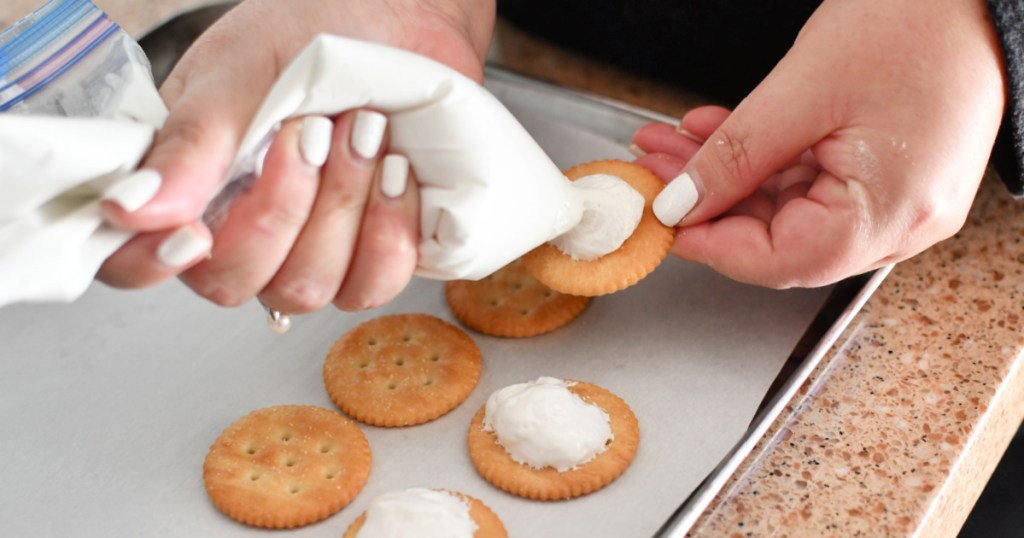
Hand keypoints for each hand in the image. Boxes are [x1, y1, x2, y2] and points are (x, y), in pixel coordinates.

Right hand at [98, 0, 494, 311]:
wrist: (405, 21)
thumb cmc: (318, 34)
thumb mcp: (243, 68)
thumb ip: (192, 140)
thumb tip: (130, 209)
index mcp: (186, 183)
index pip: (136, 261)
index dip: (154, 261)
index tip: (194, 231)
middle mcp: (240, 230)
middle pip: (231, 282)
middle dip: (282, 207)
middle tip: (313, 131)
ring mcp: (307, 253)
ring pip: (305, 289)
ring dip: (344, 206)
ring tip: (366, 133)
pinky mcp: (370, 258)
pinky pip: (372, 286)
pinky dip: (389, 228)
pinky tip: (398, 173)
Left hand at [633, 0, 1004, 287]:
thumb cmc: (917, 26)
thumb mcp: (803, 91)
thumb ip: (735, 157)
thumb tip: (681, 203)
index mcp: (886, 216)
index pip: (777, 262)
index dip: (708, 243)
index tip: (661, 218)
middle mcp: (897, 223)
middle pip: (777, 236)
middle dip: (707, 200)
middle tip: (653, 170)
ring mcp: (894, 200)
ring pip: (786, 208)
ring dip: (726, 176)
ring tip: (672, 144)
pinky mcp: (886, 175)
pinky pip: (809, 182)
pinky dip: (761, 162)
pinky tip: (717, 135)